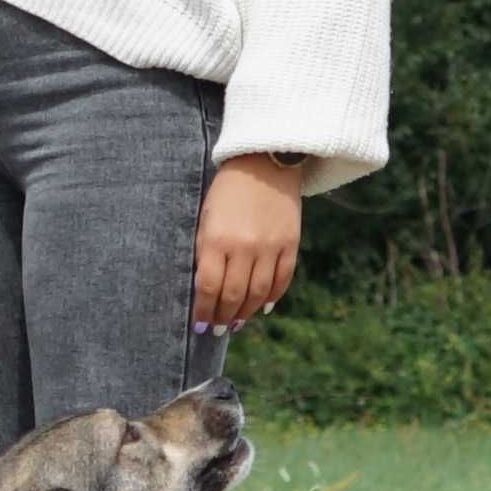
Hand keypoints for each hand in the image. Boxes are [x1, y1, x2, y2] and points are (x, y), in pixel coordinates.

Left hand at [194, 152, 302, 330]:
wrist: (265, 161)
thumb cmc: (227, 189)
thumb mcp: (205, 216)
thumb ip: (204, 250)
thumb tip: (204, 287)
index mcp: (216, 239)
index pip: (207, 287)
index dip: (203, 311)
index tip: (199, 325)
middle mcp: (244, 246)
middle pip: (233, 295)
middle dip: (223, 317)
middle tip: (217, 329)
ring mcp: (270, 246)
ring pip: (258, 292)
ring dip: (246, 312)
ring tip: (237, 323)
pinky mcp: (290, 243)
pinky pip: (282, 279)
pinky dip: (273, 297)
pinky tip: (263, 306)